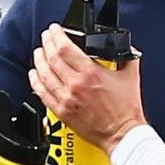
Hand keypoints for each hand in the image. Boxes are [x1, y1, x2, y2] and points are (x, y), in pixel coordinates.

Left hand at [29, 25, 144, 149]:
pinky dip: (36, 82)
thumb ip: (127, 59)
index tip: (55, 30)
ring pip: (44, 75)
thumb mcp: (131, 77)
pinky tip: (34, 75)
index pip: (65, 47)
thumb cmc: (126, 111)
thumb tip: (126, 50)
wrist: (122, 134)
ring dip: (39, 60)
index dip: (56, 35)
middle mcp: (75, 84)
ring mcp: (67, 99)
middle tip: (46, 37)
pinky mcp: (62, 112)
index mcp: (91, 73)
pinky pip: (42, 94)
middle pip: (52, 58)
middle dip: (46, 43)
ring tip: (38, 52)